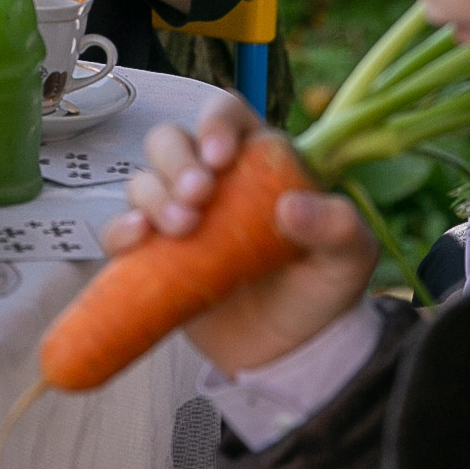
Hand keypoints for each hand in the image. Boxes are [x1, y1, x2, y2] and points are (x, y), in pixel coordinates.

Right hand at [102, 99, 378, 374]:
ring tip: (182, 228)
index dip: (215, 124)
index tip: (219, 158)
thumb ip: (336, 226)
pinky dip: (121, 229)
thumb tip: (292, 207)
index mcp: (258, 163)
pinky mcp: (155, 256)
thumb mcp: (349, 258)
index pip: (227, 115)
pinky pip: (121, 230)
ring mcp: (180, 217)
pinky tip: (136, 238)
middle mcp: (213, 182)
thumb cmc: (322, 292)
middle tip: (198, 196)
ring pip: (143, 180)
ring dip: (153, 196)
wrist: (290, 353)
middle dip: (176, 161)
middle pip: (171, 141)